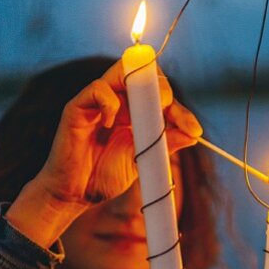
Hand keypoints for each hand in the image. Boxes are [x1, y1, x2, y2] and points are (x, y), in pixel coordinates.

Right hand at [6, 57, 201, 248]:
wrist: (73, 197)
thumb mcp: (142, 162)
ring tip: (154, 107)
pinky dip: (110, 102)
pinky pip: (97, 88)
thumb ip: (163, 145)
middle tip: (172, 110)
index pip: (161, 96)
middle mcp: (118, 102)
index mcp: (135, 114)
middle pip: (144, 74)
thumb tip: (193, 135)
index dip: (179, 109)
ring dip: (142, 85)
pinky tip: (111, 124)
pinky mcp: (77, 107)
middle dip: (164, 90)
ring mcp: (97, 102)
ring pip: (123, 71)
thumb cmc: (104, 178)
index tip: (194, 130)